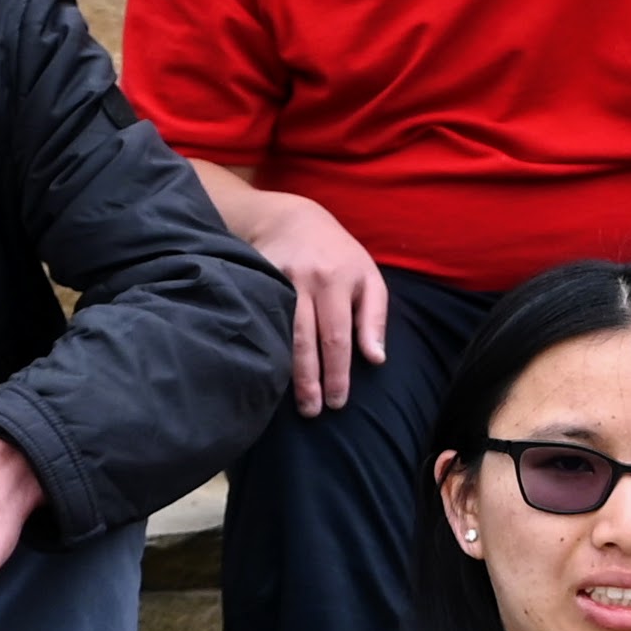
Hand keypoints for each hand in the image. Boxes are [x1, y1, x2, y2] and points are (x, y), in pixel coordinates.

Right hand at [237, 187, 388, 416]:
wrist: (291, 219)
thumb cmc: (338, 255)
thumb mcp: (368, 277)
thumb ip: (375, 318)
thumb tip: (376, 358)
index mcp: (338, 281)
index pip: (338, 338)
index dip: (338, 373)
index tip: (337, 401)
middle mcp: (306, 280)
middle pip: (306, 340)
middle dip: (310, 381)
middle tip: (313, 411)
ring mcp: (276, 279)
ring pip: (281, 333)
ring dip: (287, 372)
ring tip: (294, 402)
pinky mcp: (254, 279)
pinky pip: (259, 318)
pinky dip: (263, 345)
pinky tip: (265, 370)